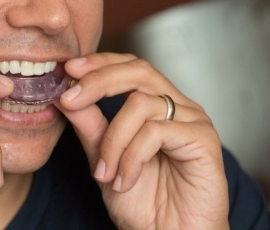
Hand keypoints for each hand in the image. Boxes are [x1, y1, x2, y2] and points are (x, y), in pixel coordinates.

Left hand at [58, 53, 228, 229]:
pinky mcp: (204, 140)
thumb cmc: (145, 206)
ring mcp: (193, 121)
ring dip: (112, 140)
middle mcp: (178, 107)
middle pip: (140, 71)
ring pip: (141, 104)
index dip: (100, 63)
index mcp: (158, 106)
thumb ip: (90, 127)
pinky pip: (156, 132)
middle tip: (71, 99)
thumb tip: (65, 96)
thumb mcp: (105, 161)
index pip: (130, 67)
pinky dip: (130, 157)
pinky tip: (124, 180)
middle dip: (99, 80)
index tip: (69, 68)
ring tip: (104, 173)